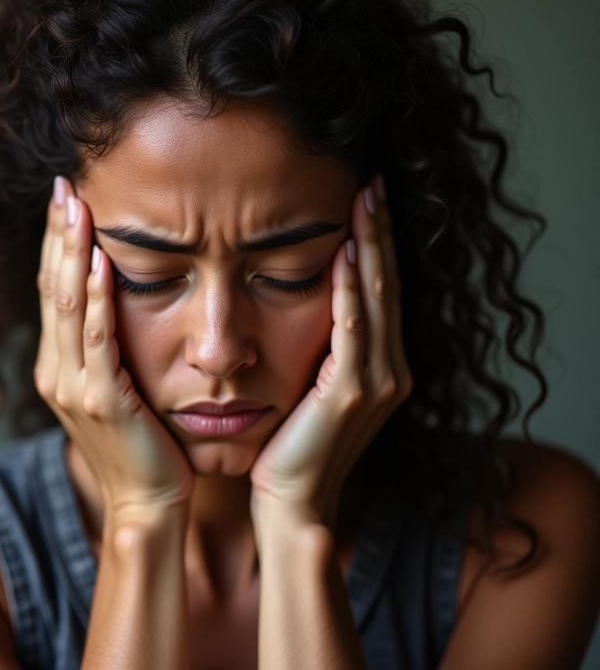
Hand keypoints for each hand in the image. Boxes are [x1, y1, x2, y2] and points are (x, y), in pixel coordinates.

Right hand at [34, 177, 193, 525]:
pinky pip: (98, 342)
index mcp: (58, 366)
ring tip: (77, 208)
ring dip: (71, 254)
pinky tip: (98, 264)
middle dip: (58, 235)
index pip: (53, 292)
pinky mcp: (102, 402)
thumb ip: (105, 348)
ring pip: (67, 308)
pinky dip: (95, 302)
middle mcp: (56, 372)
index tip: (66, 200)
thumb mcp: (113, 388)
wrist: (147, 501)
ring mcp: (73, 388)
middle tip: (65, 186)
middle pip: (51, 289)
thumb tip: (115, 300)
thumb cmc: (141, 443)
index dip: (56, 244)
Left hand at [249, 173, 412, 529]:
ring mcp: (376, 381)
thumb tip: (310, 296)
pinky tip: (346, 255)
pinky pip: (353, 330)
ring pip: (378, 299)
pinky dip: (352, 291)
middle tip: (373, 182)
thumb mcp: (315, 385)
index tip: (368, 199)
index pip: (382, 290)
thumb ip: (326, 346)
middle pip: (388, 284)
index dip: (378, 243)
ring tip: (365, 200)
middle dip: (381, 232)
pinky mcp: (352, 393)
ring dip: (371, 247)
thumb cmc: (295, 444)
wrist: (293, 500)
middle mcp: (390, 369)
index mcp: (382, 365)